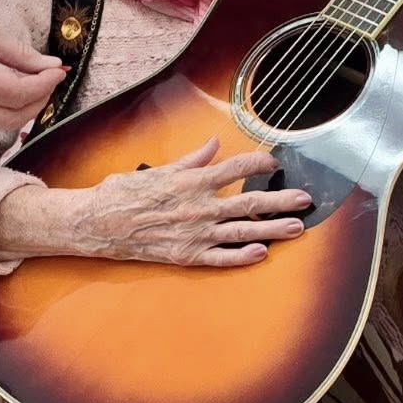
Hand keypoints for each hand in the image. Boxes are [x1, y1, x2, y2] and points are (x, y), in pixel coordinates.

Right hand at [0, 0, 64, 131]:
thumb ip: (19, 53)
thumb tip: (51, 66)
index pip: (18, 94)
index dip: (45, 85)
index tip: (59, 70)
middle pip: (13, 118)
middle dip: (39, 101)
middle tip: (51, 78)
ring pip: (1, 124)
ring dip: (24, 108)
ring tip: (36, 83)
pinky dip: (6, 109)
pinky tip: (14, 90)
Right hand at [76, 136, 311, 268]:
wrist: (97, 224)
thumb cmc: (123, 193)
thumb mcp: (158, 170)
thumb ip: (191, 160)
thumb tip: (214, 145)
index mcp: (192, 181)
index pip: (235, 168)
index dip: (258, 163)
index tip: (275, 163)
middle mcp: (199, 207)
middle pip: (249, 202)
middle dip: (280, 200)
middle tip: (305, 199)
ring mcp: (195, 233)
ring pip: (242, 232)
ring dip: (272, 230)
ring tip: (297, 228)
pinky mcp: (186, 255)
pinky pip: (220, 258)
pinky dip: (242, 257)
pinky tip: (262, 255)